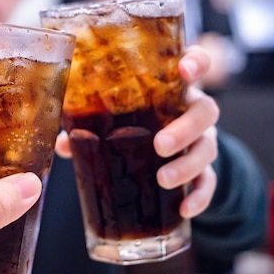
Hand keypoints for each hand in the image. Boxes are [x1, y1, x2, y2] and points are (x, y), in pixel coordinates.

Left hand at [55, 45, 218, 218]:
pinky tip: (184, 210)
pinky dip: (200, 196)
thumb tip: (64, 143)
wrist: (166, 150)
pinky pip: (210, 182)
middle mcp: (192, 110)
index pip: (194, 64)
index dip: (196, 63)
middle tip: (160, 145)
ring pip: (209, 148)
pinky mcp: (205, 169)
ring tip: (164, 180)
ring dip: (188, 165)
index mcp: (172, 88)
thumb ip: (90, 124)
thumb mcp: (116, 118)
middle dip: (186, 128)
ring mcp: (202, 139)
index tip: (186, 69)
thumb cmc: (134, 123)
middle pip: (206, 111)